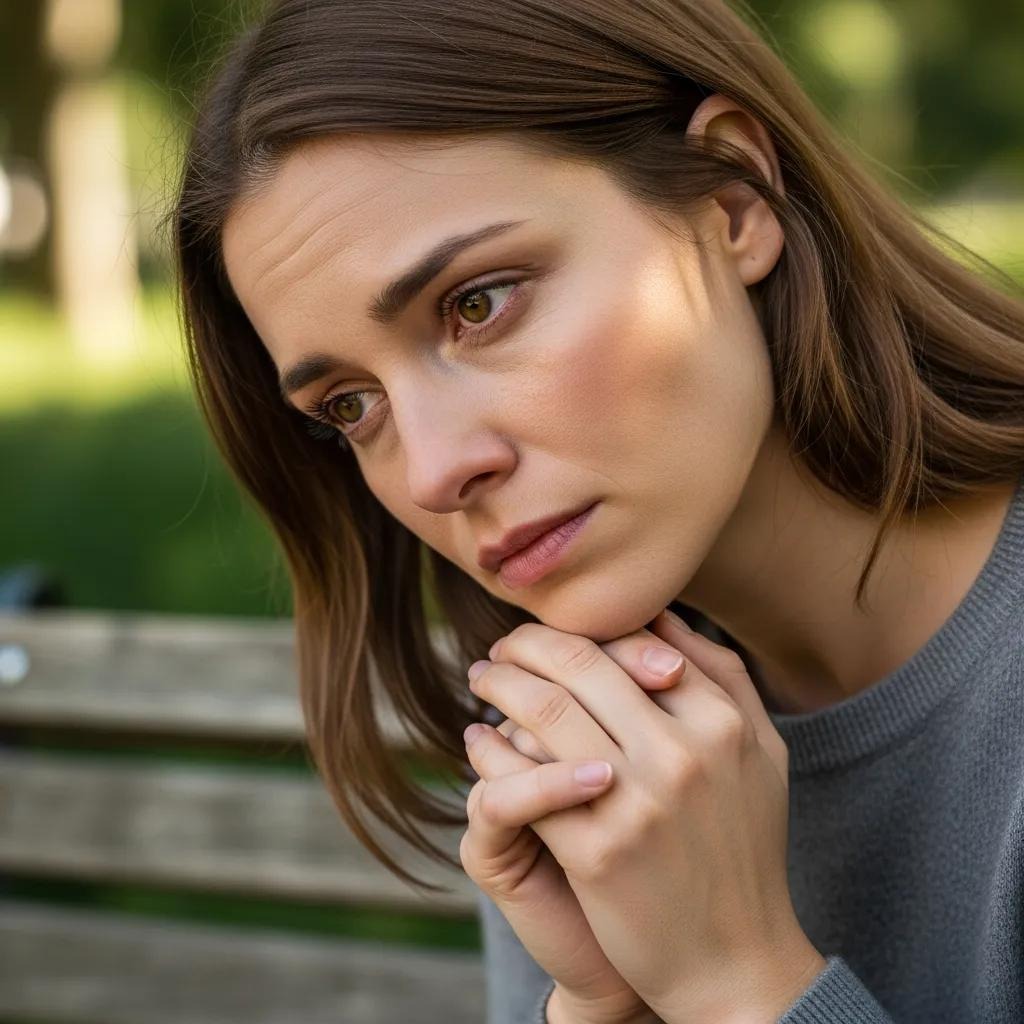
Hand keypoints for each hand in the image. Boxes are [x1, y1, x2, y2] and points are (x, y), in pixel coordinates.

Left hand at [465, 610, 825, 1023]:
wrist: (736, 961)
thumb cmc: (743, 847)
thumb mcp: (761, 752)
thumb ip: (724, 677)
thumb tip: (664, 615)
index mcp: (722, 721)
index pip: (634, 639)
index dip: (579, 628)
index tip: (548, 633)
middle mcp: (684, 752)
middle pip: (579, 664)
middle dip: (525, 645)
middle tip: (499, 649)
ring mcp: (639, 800)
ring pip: (543, 709)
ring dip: (498, 684)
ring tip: (481, 679)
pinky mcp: (597, 849)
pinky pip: (524, 779)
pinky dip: (490, 750)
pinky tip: (477, 741)